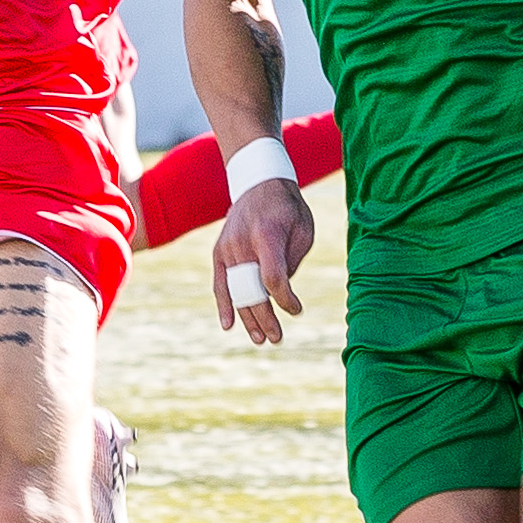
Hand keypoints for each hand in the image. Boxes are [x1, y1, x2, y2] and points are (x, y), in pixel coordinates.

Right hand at [211, 182, 314, 344]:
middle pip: (251, 290)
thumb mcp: (303, 230)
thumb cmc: (288, 209)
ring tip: (260, 339)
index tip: (297, 310)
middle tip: (277, 338)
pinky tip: (229, 325)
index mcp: (267, 236)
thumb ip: (291, 262)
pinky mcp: (219, 252)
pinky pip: (219, 283)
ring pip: (235, 291)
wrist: (259, 183)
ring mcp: (227, 248)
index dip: (286, 300)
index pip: (273, 279)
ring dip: (247, 318)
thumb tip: (279, 292)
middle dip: (266, 318)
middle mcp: (242, 244)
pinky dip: (224, 304)